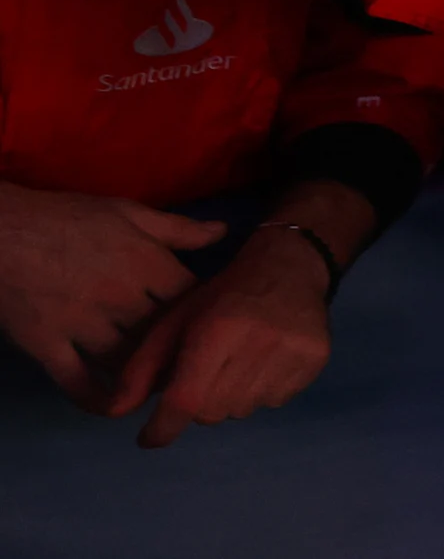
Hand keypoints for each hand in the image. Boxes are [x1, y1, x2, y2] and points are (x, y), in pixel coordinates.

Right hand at [0, 186, 219, 404]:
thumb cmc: (64, 217)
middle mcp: (121, 298)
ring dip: (144, 377)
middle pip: (164, 335)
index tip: (209, 324)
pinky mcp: (47, 344)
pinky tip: (112, 406)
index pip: (192, 298)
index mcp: (146, 263)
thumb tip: (222, 232)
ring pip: (127, 362)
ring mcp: (83, 325)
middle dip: (179, 351)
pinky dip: (96, 399)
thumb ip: (176, 228)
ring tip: (159, 385)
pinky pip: (77, 382)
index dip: (204, 313)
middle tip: (191, 365)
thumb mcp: (127, 212)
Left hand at [103, 225, 335, 447]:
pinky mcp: (316, 360)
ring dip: (230, 399)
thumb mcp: (174, 320)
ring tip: (236, 366)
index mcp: (219, 327)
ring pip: (243, 411)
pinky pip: (275, 402)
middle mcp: (260, 341)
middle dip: (198, 403)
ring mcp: (293, 352)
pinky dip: (261, 392)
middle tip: (203, 376)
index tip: (148, 438)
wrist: (291, 265)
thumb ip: (142, 366)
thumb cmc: (223, 293)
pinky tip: (263, 363)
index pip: (187, 397)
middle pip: (212, 412)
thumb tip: (115, 411)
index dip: (163, 426)